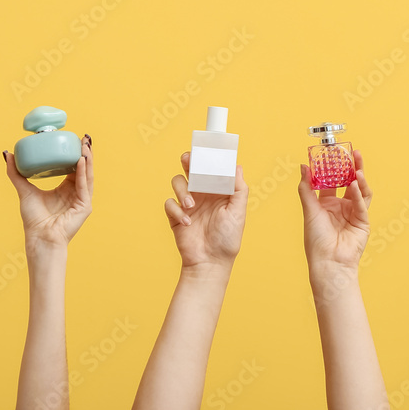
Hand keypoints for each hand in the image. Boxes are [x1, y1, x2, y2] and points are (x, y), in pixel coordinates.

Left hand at [4, 134, 92, 250]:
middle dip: (85, 152)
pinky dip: (83, 172)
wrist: (39, 238)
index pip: (74, 167)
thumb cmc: (34, 220)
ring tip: (84, 144)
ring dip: (87, 159)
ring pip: (87, 174)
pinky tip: (80, 160)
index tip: (74, 139)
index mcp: (66, 189)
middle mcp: (76, 192)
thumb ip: (16, 173)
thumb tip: (7, 154)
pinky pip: (85, 186)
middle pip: (84, 168)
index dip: (75, 153)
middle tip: (83, 137)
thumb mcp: (24, 190)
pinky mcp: (84, 206)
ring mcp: (82, 199)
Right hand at [164, 152, 247, 269]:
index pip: (211, 166)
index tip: (206, 147)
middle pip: (191, 167)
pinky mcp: (176, 214)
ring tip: (191, 205)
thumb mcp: (238, 212)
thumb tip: (237, 166)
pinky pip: (169, 203)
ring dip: (182, 190)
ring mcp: (188, 202)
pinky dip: (176, 210)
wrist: (210, 262)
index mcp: (218, 189)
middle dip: (188, 160)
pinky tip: (187, 222)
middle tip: (188, 160)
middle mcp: (202, 192)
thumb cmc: (227, 239)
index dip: (208, 155)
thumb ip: (238, 189)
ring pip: (178, 181)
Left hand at [298, 150, 372, 271]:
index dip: (333, 168)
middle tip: (354, 153)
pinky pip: (362, 204)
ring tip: (358, 166)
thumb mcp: (309, 209)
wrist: (328, 261)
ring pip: (360, 190)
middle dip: (352, 168)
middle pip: (349, 182)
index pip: (332, 180)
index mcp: (326, 204)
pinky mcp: (363, 221)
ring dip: (359, 178)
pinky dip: (359, 193)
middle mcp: (341, 206)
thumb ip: (307, 187)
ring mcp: (353, 213)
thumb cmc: (316, 240)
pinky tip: (355, 184)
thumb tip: (303, 166)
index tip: (334, 153)